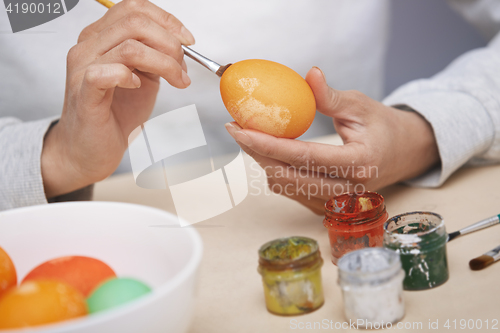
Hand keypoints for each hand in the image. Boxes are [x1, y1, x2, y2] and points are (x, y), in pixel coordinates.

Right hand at [41, 0, 194, 197]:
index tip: (188, 40)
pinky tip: (138, 86)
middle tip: (183, 68)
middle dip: (170, 43)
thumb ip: (155, 58)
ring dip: (163, 63)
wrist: (91, 149)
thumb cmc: (115, 114)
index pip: (133, 8)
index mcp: (101, 37)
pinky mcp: (84, 93)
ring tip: (176, 81)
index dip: (166, 20)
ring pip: (129, 47)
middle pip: (134, 22)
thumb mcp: (143, 78)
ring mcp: (82, 68)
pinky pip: (105, 73)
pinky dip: (129, 77)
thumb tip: (181, 46)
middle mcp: (88, 46)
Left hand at [225, 67, 439, 213]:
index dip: (268, 144)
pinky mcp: (327, 206)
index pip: (304, 157)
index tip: (241, 130)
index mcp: (360, 163)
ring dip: (262, 162)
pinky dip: (275, 171)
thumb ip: (332, 96)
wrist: (402, 153)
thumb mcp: (362, 104)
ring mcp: (337, 202)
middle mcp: (347, 190)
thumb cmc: (383, 127)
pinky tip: (268, 152)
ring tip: (250, 136)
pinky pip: (290, 192)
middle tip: (236, 129)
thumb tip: (309, 74)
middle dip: (256, 153)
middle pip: (288, 177)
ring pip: (285, 187)